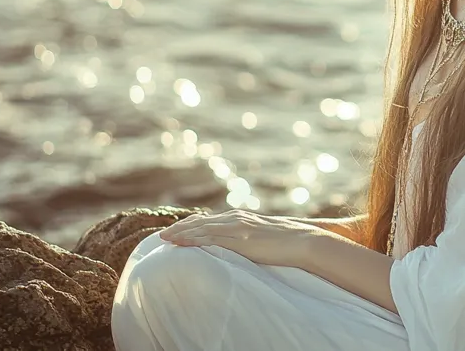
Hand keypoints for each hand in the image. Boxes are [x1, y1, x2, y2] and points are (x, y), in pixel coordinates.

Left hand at [159, 209, 325, 267]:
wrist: (302, 241)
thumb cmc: (286, 242)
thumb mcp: (262, 236)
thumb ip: (247, 237)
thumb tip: (238, 246)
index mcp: (241, 218)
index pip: (209, 220)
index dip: (190, 225)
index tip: (175, 231)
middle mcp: (236, 219)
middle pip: (201, 222)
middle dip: (180, 228)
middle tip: (161, 236)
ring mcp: (237, 228)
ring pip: (202, 229)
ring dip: (181, 233)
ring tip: (164, 239)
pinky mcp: (240, 240)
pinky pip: (210, 239)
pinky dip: (192, 240)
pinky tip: (180, 243)